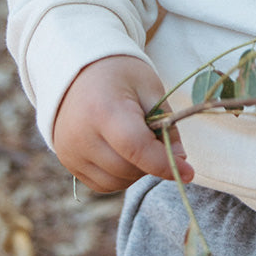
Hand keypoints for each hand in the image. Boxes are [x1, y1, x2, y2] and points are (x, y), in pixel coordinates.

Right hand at [52, 54, 193, 192]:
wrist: (77, 71)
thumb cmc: (119, 75)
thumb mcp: (150, 89)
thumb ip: (167, 124)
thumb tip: (179, 159)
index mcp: (103, 110)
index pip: (136, 148)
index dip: (164, 163)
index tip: (188, 171)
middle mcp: (81, 135)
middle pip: (127, 168)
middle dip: (152, 162)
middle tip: (157, 138)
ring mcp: (70, 151)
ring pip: (116, 181)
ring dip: (137, 171)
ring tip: (138, 142)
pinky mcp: (67, 161)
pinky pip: (103, 184)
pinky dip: (120, 176)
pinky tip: (122, 152)